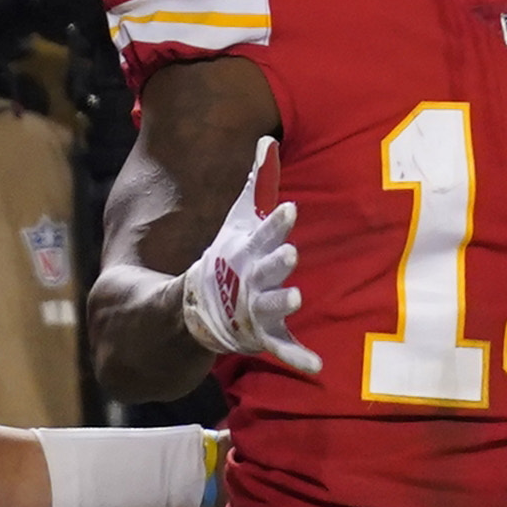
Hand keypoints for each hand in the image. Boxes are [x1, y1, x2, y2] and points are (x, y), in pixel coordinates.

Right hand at [176, 137, 319, 373]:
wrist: (189, 309)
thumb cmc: (226, 256)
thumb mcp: (239, 220)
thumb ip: (257, 184)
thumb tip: (269, 138)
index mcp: (245, 252)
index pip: (263, 234)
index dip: (276, 223)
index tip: (291, 209)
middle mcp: (248, 280)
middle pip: (264, 270)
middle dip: (276, 263)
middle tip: (291, 254)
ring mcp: (251, 310)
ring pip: (268, 308)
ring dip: (280, 304)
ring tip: (295, 298)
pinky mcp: (260, 337)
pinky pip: (281, 349)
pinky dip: (297, 358)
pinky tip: (317, 368)